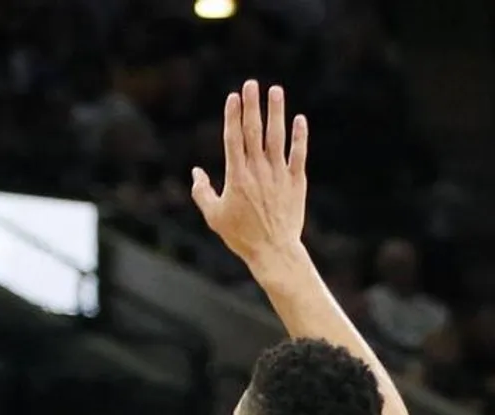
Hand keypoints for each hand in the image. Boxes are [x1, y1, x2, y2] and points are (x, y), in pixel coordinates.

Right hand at [192, 80, 308, 266]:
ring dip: (276, 113)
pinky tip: (299, 119)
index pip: (233, 138)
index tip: (233, 96)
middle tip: (251, 83)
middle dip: (252, 105)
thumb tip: (195, 173)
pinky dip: (299, 137)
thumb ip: (202, 192)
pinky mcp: (296, 182)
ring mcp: (279, 175)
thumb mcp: (213, 216)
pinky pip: (298, 155)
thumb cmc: (241, 236)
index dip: (233, 116)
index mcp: (236, 176)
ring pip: (277, 138)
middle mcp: (258, 171)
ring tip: (275, 91)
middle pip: (254, 132)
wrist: (274, 251)